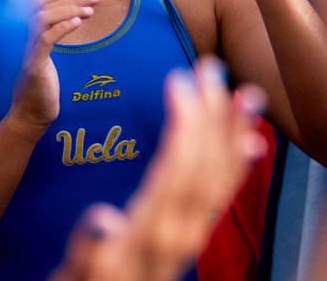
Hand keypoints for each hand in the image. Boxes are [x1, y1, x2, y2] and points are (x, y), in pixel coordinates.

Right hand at [9, 0, 95, 136]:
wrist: (31, 114)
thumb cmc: (41, 84)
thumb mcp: (44, 55)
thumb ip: (50, 35)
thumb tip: (70, 13)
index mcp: (21, 35)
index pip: (34, 4)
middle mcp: (18, 39)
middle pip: (40, 8)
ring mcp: (24, 51)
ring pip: (42, 19)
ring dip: (68, 10)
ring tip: (90, 10)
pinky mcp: (33, 65)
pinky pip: (45, 40)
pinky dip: (62, 27)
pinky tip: (78, 22)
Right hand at [50, 57, 266, 280]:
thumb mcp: (76, 274)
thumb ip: (89, 249)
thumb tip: (102, 220)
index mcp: (151, 232)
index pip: (177, 167)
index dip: (185, 123)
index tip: (180, 80)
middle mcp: (181, 232)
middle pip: (204, 164)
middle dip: (213, 113)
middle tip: (213, 67)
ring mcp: (192, 233)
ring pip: (220, 176)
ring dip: (234, 131)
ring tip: (248, 93)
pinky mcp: (194, 235)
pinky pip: (222, 196)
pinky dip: (238, 165)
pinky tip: (251, 141)